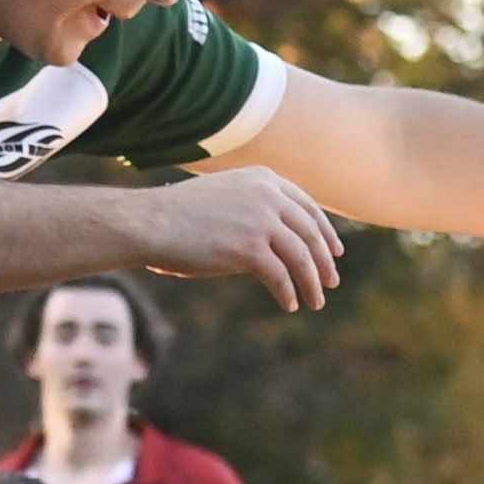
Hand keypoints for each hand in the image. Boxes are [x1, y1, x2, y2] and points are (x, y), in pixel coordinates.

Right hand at [145, 169, 342, 310]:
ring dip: (312, 283)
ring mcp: (260, 221)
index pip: (307, 207)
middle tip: (331, 282)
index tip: (335, 251)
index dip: (325, 231)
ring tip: (316, 301)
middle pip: (310, 233)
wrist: (149, 222)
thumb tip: (279, 239)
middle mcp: (267, 195)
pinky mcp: (249, 248)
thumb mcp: (225, 198)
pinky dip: (288, 293)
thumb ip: (254, 208)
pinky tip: (289, 304)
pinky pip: (280, 277)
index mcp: (263, 179)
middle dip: (324, 261)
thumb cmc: (179, 215)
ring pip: (301, 258)